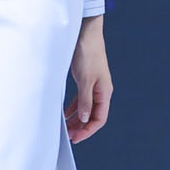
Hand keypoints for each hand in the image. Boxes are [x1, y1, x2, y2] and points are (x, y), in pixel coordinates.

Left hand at [65, 16, 111, 141]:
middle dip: (81, 127)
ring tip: (66, 128)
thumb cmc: (88, 52)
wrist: (85, 32)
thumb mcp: (85, 79)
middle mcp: (100, 91)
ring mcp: (93, 85)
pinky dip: (73, 107)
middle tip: (69, 136)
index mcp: (104, 92)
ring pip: (86, 108)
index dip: (88, 130)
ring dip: (76, 119)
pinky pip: (81, 99)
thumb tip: (83, 118)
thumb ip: (85, 100)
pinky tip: (65, 113)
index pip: (99, 118)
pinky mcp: (85, 80)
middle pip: (93, 115)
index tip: (76, 138)